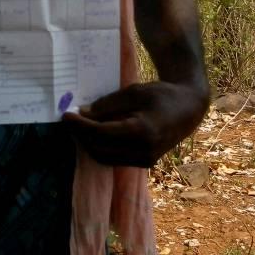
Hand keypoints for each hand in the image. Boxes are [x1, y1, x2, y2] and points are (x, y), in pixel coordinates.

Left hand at [61, 81, 208, 167]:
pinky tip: (94, 133)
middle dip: (80, 135)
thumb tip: (83, 113)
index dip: (79, 126)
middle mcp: (143, 151)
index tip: (65, 115)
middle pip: (99, 148)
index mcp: (142, 132)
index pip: (100, 134)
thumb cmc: (162, 95)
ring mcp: (144, 160)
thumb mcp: (134, 92)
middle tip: (69, 119)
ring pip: (104, 158)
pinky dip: (100, 148)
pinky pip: (114, 159)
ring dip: (88, 144)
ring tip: (79, 126)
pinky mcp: (144, 163)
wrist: (189, 109)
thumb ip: (108, 104)